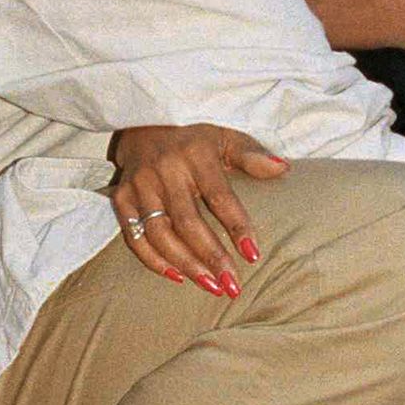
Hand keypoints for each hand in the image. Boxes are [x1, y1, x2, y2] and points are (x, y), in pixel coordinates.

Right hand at [109, 125, 286, 292]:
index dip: (237, 226)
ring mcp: (140, 184)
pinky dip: (152, 259)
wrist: (143, 118)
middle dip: (211, 257)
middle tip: (232, 285)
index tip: (253, 254)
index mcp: (196, 154)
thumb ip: (251, 154)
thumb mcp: (225, 135)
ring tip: (210, 286)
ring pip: (159, 233)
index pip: (220, 196)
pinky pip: (134, 236)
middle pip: (187, 222)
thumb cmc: (194, 134)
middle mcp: (165, 170)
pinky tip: (176, 276)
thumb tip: (283, 168)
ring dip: (185, 264)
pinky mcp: (121, 196)